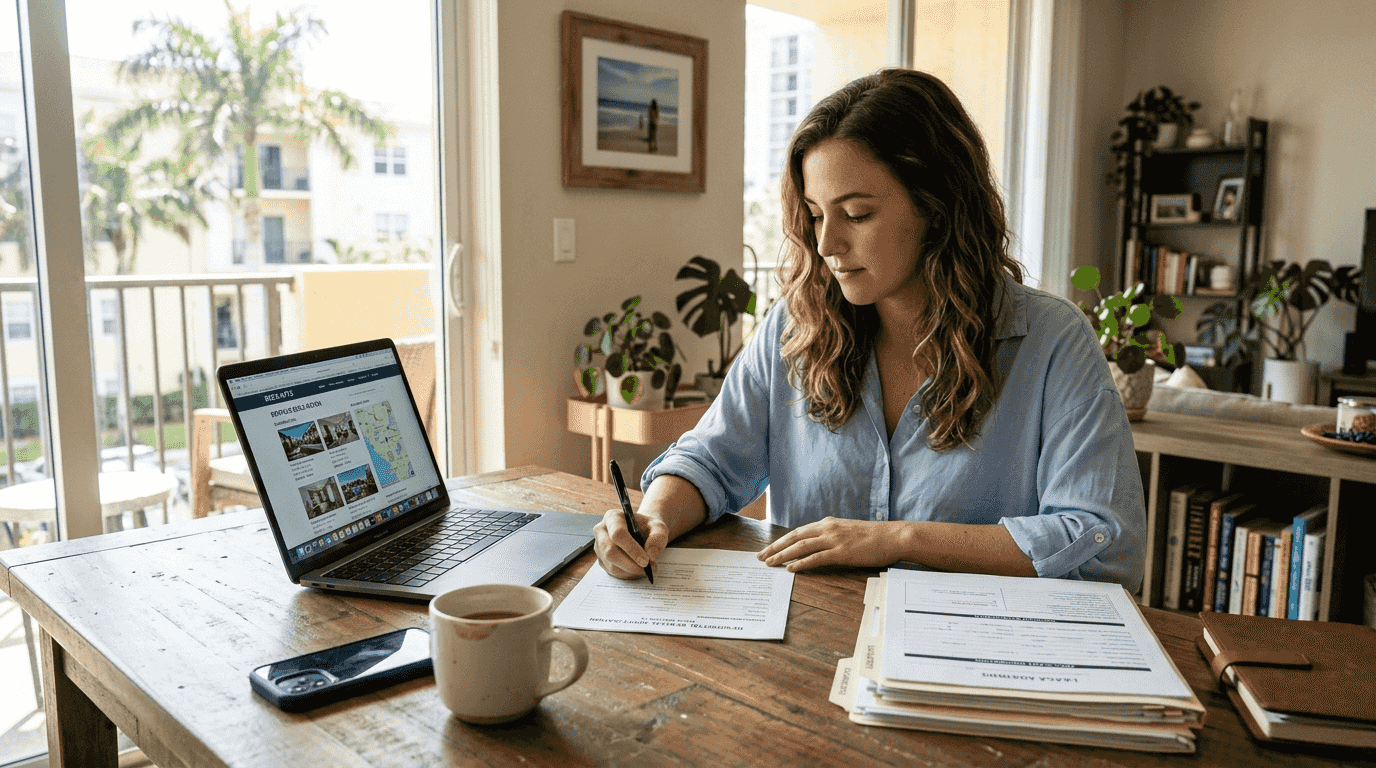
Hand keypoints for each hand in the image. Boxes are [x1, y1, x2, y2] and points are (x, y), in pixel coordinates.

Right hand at [593, 507, 669, 579]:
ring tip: (646, 569)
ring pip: (611, 564)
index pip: (618, 534)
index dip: (631, 549)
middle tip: (646, 568)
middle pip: (610, 551)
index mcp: (613, 517)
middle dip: (630, 564)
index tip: (646, 560)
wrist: (641, 532)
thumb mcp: (659, 527)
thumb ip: (658, 537)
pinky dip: (627, 574)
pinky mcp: (601, 559)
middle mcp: (601, 530)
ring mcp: (598, 546)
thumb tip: (650, 554)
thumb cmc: (648, 528)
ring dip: (630, 570)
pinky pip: (612, 571)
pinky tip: (637, 569)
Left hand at [757, 517, 907, 571]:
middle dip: (775, 547)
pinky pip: (816, 557)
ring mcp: (834, 539)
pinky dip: (801, 563)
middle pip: (794, 537)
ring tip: (769, 563)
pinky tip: (790, 569)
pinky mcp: (842, 552)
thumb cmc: (874, 537)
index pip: (798, 532)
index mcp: (828, 523)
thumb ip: (833, 537)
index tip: (768, 548)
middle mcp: (828, 528)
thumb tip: (820, 547)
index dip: (781, 540)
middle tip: (760, 557)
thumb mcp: (848, 532)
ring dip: (782, 555)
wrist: (894, 536)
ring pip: (801, 546)